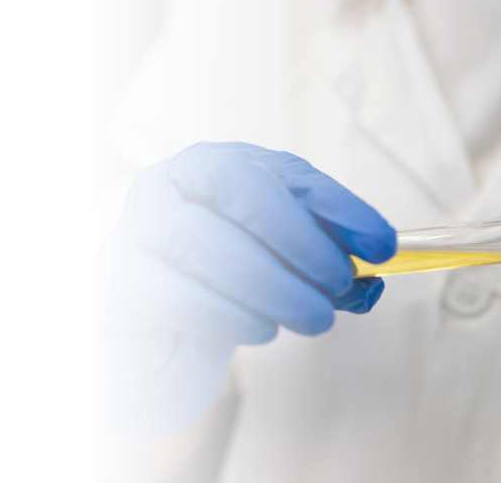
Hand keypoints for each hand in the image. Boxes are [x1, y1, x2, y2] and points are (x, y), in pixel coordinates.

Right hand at [101, 142, 395, 346]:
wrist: (162, 336)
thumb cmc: (230, 287)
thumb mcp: (288, 269)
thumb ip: (329, 265)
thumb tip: (376, 272)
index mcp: (226, 165)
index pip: (288, 173)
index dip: (340, 206)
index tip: (383, 245)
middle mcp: (177, 181)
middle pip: (238, 185)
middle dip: (299, 234)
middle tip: (341, 281)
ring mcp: (138, 225)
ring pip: (201, 238)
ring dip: (268, 281)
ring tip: (314, 319)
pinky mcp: (118, 279)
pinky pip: (168, 290)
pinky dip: (223, 312)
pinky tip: (261, 330)